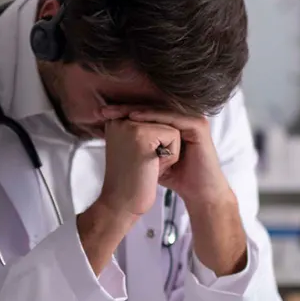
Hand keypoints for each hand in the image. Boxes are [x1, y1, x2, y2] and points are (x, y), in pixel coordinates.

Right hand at [96, 118, 180, 217]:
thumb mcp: (134, 149)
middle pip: (164, 122)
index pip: (155, 118)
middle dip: (163, 147)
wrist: (120, 205)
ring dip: (167, 152)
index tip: (140, 160)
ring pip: (171, 129)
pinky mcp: (142, 135)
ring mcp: (130, 125)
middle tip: (143, 165)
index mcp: (117, 120)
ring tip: (147, 166)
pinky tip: (152, 167)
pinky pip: (174, 137)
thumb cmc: (130, 182)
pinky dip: (170, 157)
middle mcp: (121, 118)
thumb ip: (144, 131)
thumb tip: (166, 121)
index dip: (158, 142)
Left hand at [102, 105, 246, 276]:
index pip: (146, 111)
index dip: (123, 112)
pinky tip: (135, 118)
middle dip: (126, 108)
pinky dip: (153, 117)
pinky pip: (172, 117)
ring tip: (116, 113)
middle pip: (151, 107)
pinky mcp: (198, 125)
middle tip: (104, 111)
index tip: (101, 115)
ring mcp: (192, 119)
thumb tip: (111, 134)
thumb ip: (137, 144)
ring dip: (136, 109)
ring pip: (160, 109)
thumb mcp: (149, 157)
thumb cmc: (175, 177)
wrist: (199, 193)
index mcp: (173, 123)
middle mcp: (183, 118)